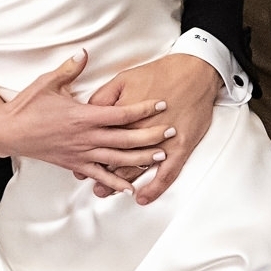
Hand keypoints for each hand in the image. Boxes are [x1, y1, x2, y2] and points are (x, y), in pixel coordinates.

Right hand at [0, 51, 176, 195]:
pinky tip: (131, 187)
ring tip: (161, 157)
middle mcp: (86, 137)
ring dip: (141, 159)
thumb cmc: (28, 106)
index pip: (121, 113)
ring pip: (117, 159)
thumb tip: (84, 53)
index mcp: (83, 115)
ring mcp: (81, 153)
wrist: (9, 131)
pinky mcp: (74, 164)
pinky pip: (99, 175)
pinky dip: (116, 182)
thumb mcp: (49, 82)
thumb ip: (70, 68)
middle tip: (172, 131)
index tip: (161, 104)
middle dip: (151, 136)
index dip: (143, 109)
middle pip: (126, 139)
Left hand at [84, 52, 220, 204]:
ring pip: (135, 168)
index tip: (76, 159)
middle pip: (114, 157)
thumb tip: (88, 110)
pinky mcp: (179, 148)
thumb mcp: (123, 78)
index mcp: (123, 114)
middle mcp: (139, 131)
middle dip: (98, 172)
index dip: (86, 150)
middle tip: (87, 181)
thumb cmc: (159, 73)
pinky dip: (153, 188)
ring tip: (104, 192)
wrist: (193, 72)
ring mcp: (161, 142)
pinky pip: (166, 174)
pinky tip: (141, 198)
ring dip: (117, 183)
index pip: (100, 137)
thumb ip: (103, 97)